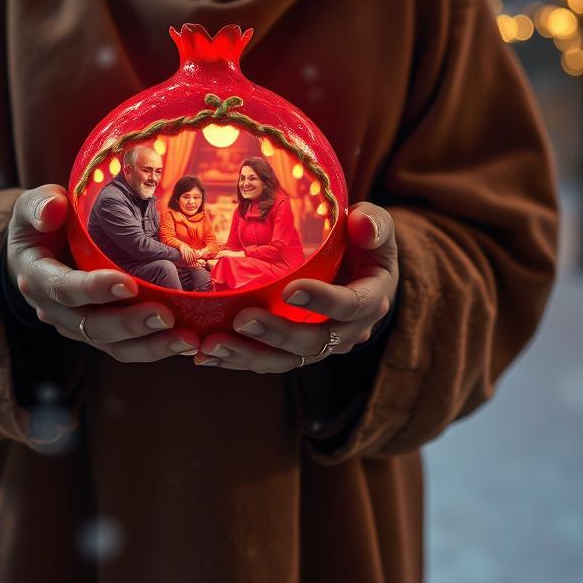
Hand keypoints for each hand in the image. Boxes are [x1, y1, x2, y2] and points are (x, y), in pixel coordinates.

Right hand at [7, 185, 199, 361]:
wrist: (40, 253)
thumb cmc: (41, 224)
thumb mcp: (31, 208)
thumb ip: (39, 204)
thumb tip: (54, 208)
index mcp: (37, 278)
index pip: (64, 289)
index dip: (95, 290)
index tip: (129, 285)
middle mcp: (54, 310)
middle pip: (92, 326)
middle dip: (131, 324)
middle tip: (167, 316)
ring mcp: (77, 326)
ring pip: (113, 346)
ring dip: (151, 346)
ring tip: (186, 340)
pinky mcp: (98, 334)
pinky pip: (126, 347)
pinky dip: (155, 347)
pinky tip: (186, 341)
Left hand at [192, 202, 397, 371]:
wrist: (359, 271)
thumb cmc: (364, 241)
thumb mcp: (376, 226)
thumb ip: (373, 222)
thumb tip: (362, 224)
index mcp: (369, 300)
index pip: (350, 305)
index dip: (323, 300)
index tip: (291, 289)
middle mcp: (347, 331)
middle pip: (313, 342)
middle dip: (276, 334)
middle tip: (241, 320)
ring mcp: (319, 345)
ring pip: (284, 360)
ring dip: (247, 355)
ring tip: (211, 346)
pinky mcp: (293, 350)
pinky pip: (266, 359)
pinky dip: (236, 359)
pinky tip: (205, 355)